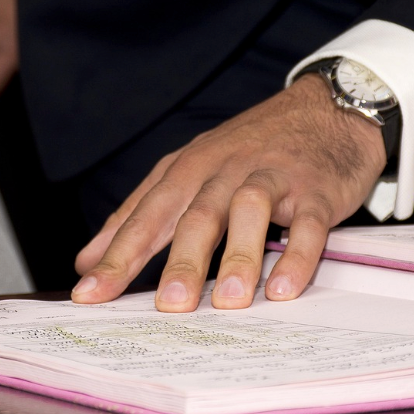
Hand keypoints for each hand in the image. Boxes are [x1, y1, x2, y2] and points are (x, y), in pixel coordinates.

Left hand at [71, 73, 386, 311]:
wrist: (325, 109)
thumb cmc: (251, 147)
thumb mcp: (189, 169)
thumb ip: (141, 213)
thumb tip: (88, 260)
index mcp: (190, 168)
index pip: (147, 214)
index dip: (118, 255)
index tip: (90, 293)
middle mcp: (226, 169)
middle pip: (198, 214)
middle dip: (181, 261)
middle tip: (169, 305)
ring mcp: (273, 177)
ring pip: (249, 211)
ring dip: (239, 257)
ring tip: (229, 301)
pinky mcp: (315, 190)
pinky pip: (307, 223)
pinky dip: (297, 255)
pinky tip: (284, 288)